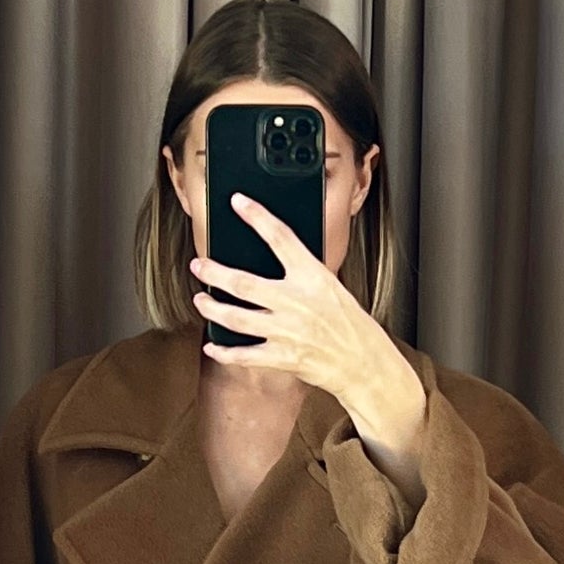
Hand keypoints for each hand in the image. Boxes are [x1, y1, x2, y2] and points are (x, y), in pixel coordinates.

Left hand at [190, 194, 426, 472]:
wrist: (364, 362)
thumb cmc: (349, 324)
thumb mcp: (330, 287)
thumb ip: (301, 274)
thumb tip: (272, 261)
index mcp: (312, 277)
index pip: (280, 238)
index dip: (257, 216)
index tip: (238, 201)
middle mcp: (296, 301)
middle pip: (243, 283)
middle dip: (215, 273)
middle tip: (199, 265)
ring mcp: (286, 331)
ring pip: (236, 318)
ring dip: (212, 308)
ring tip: (200, 300)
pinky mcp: (282, 358)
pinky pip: (244, 356)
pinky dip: (223, 352)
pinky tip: (212, 345)